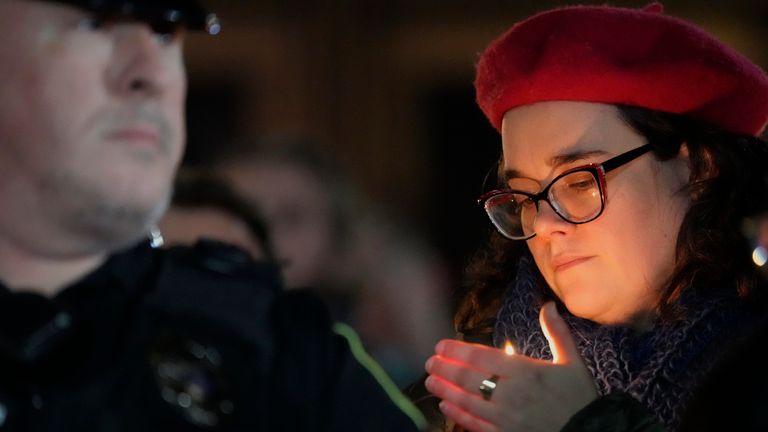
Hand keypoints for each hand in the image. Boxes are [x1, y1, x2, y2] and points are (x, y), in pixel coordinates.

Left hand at [424, 302, 597, 431]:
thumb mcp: (573, 362)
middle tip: (429, 362)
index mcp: (526, 372)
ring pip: (467, 401)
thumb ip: (557, 333)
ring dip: (445, 390)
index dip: (458, 350)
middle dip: (445, 369)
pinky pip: (475, 424)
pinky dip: (458, 414)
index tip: (441, 345)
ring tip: (430, 381)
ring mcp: (506, 417)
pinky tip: (446, 406)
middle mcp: (511, 393)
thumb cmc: (580, 398)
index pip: (483, 357)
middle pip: (469, 378)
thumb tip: (548, 305)